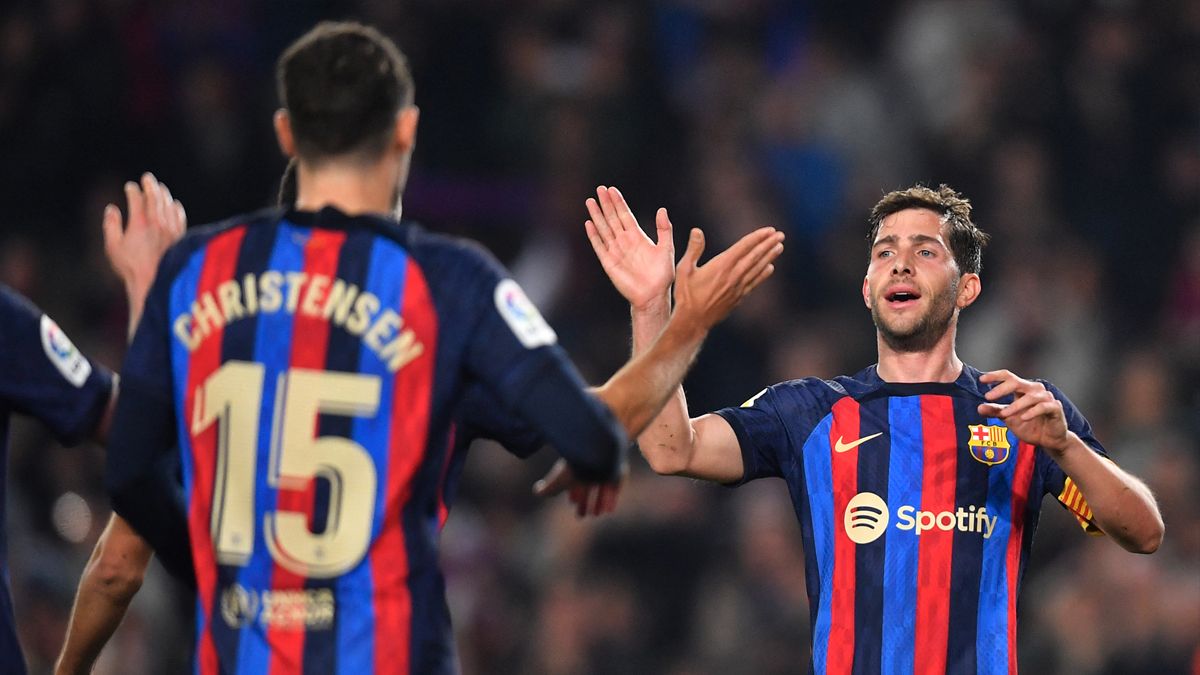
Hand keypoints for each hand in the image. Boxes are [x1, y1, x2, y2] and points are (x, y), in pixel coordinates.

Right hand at [104, 172, 185, 307]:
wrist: (156, 283)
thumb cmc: (131, 267)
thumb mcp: (113, 247)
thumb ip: (110, 226)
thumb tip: (111, 209)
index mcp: (139, 223)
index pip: (137, 199)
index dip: (133, 190)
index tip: (130, 187)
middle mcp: (157, 223)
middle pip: (155, 197)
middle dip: (150, 186)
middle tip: (147, 178)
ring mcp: (171, 229)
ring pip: (169, 205)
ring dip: (164, 194)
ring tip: (160, 188)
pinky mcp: (181, 237)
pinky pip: (180, 217)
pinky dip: (176, 208)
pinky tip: (174, 205)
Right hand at [532, 458, 622, 517]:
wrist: (598, 453)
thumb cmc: (576, 466)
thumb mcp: (559, 480)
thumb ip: (548, 488)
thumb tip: (537, 491)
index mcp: (577, 467)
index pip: (575, 482)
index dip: (574, 494)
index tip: (573, 503)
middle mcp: (591, 468)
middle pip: (588, 487)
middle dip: (585, 501)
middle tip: (583, 515)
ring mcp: (605, 470)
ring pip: (601, 488)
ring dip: (598, 502)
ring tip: (596, 515)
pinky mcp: (617, 473)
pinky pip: (614, 488)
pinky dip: (610, 499)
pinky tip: (608, 511)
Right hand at [584, 186, 674, 310]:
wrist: (653, 296)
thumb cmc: (662, 275)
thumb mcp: (667, 249)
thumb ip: (664, 229)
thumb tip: (662, 209)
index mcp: (638, 237)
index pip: (625, 215)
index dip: (619, 202)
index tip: (612, 189)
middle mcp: (625, 241)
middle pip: (612, 218)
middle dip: (606, 204)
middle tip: (599, 189)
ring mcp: (615, 251)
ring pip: (604, 229)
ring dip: (597, 215)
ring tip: (590, 201)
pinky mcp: (609, 263)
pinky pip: (599, 246)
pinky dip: (594, 235)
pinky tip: (589, 224)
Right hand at [671, 226, 783, 331]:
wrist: (693, 321)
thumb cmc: (686, 295)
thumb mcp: (684, 269)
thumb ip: (693, 249)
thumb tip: (697, 230)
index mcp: (721, 266)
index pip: (744, 247)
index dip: (758, 237)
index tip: (769, 230)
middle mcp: (733, 276)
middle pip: (755, 256)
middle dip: (768, 244)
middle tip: (780, 234)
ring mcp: (737, 287)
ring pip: (757, 269)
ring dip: (769, 256)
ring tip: (779, 247)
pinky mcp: (738, 297)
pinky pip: (754, 283)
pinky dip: (763, 274)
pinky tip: (770, 268)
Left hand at [977, 370, 1070, 454]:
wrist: (1048, 440)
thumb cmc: (1029, 425)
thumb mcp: (1009, 418)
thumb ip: (995, 412)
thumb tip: (979, 407)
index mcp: (1022, 389)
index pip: (1008, 377)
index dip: (995, 376)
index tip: (981, 379)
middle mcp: (1034, 390)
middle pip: (1016, 382)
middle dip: (1001, 388)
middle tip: (988, 396)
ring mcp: (1046, 398)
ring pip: (1030, 396)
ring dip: (1016, 405)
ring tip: (1004, 414)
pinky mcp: (1055, 408)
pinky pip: (1043, 407)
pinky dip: (1033, 411)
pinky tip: (1024, 418)